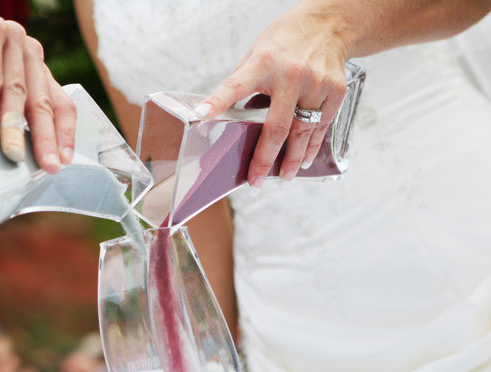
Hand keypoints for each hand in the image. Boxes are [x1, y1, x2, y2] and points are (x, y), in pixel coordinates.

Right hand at [0, 16, 75, 172]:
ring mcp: (10, 37)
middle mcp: (28, 52)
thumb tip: (38, 161)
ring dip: (13, 126)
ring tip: (13, 154)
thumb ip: (17, 124)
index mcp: (36, 70)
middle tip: (47, 165)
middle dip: (44, 137)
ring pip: (16, 91)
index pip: (60, 103)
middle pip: (41, 100)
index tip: (63, 161)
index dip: (63, 134)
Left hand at [195, 4, 348, 185]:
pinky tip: (303, 159)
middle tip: (255, 180)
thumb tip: (223, 112)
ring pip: (302, 132)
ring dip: (291, 159)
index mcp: (265, 62)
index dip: (217, 102)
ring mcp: (316, 84)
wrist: (328, 25)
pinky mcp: (335, 91)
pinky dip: (311, 146)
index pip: (235, 85)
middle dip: (264, 158)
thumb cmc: (286, 40)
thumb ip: (242, 81)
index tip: (201, 117)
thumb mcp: (256, 52)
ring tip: (281, 176)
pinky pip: (321, 126)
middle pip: (277, 126)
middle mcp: (292, 75)